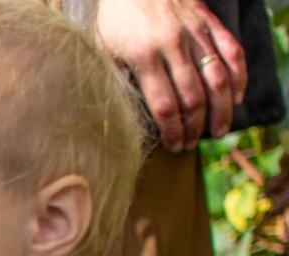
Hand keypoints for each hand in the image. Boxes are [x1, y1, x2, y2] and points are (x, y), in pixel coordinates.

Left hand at [96, 0, 246, 149]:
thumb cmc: (116, 21)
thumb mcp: (105, 52)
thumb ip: (118, 82)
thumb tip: (124, 117)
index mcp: (143, 57)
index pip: (165, 105)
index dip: (173, 130)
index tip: (175, 145)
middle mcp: (173, 46)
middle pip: (193, 97)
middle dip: (195, 126)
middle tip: (193, 142)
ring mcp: (194, 33)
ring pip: (217, 77)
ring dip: (221, 109)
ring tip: (219, 130)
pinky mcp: (208, 22)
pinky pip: (231, 51)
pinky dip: (238, 77)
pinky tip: (237, 97)